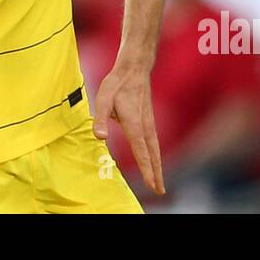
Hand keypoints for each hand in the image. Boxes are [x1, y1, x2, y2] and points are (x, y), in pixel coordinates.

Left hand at [93, 62, 164, 195]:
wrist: (134, 68)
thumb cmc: (116, 84)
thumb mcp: (102, 98)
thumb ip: (101, 119)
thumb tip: (100, 137)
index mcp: (134, 123)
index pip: (141, 151)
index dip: (146, 169)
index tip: (151, 185)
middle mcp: (144, 126)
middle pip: (152, 154)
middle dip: (156, 173)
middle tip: (160, 191)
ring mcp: (149, 123)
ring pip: (155, 149)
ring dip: (158, 166)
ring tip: (159, 183)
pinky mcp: (148, 120)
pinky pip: (154, 142)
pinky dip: (156, 155)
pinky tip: (155, 161)